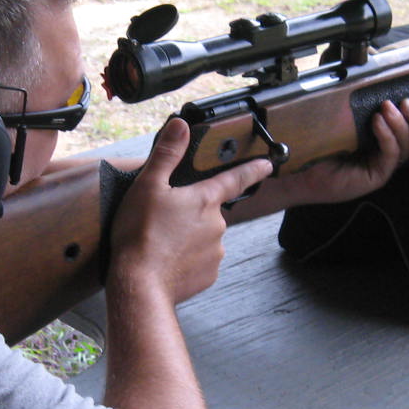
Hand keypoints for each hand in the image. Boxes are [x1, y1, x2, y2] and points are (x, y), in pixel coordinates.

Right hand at [109, 116, 274, 304]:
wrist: (139, 283)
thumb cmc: (140, 234)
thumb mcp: (148, 186)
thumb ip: (167, 154)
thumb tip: (180, 125)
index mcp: (205, 199)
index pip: (235, 178)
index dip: (253, 169)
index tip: (268, 165)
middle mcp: (217, 225)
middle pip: (210, 212)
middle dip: (192, 214)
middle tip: (165, 222)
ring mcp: (215, 252)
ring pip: (205, 239)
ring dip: (189, 239)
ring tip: (162, 244)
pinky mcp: (208, 275)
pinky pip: (201, 263)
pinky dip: (187, 261)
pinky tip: (168, 261)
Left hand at [228, 98, 408, 219]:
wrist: (298, 169)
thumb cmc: (318, 143)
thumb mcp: (341, 114)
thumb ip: (356, 92)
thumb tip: (368, 58)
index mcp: (386, 137)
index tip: (407, 96)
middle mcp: (388, 152)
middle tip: (405, 103)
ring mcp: (383, 165)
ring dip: (400, 125)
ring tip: (385, 110)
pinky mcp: (375, 176)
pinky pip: (391, 156)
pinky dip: (388, 137)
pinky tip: (377, 123)